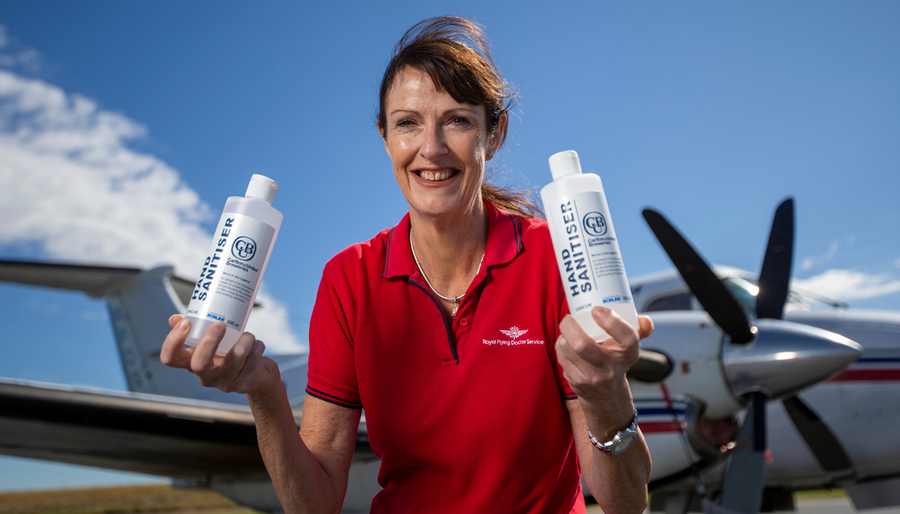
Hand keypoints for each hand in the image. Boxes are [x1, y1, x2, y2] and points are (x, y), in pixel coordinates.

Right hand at [160, 314, 279, 395]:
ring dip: (243, 343)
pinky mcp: (244, 384)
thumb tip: (176, 318)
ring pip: (233, 363)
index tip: (186, 322)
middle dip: (209, 343)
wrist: (257, 376)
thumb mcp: (212, 343)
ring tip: (248, 335)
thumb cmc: (231, 355)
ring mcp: (225, 383)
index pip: (170, 358)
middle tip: (221, 325)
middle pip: (198, 365)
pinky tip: (257, 345)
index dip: (173, 342)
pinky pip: (252, 364)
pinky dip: (257, 349)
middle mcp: (206, 376)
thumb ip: (196, 330)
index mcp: (193, 363)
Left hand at [555, 308, 653, 410]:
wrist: (606, 394)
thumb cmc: (616, 361)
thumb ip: (639, 329)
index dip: (612, 322)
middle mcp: (610, 368)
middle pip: (583, 345)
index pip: (627, 337)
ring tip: (569, 329)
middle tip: (569, 317)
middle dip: (570, 326)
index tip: (597, 310)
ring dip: (564, 335)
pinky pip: (561, 356)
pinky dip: (561, 346)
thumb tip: (645, 320)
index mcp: (628, 354)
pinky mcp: (576, 381)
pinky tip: (567, 344)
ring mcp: (591, 377)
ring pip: (567, 348)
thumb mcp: (630, 347)